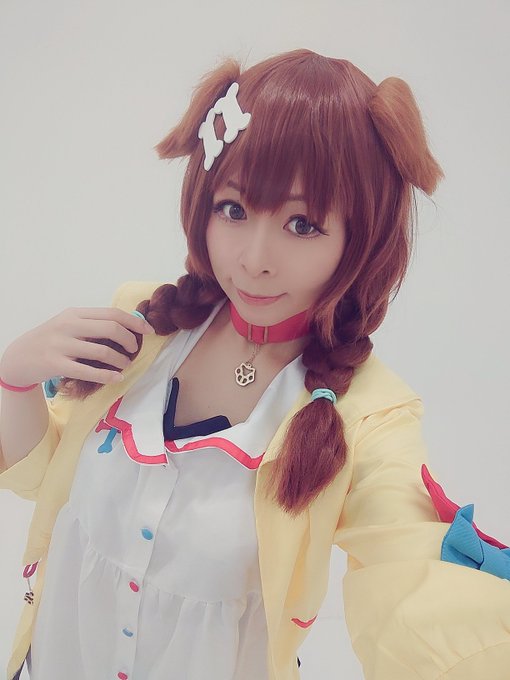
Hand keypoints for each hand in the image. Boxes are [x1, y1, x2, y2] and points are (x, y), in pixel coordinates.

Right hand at [0, 307, 154, 387]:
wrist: (19, 357)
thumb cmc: (50, 341)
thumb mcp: (68, 325)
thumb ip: (92, 324)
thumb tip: (128, 327)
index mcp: (75, 314)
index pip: (112, 313)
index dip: (134, 322)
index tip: (148, 331)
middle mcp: (69, 326)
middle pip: (111, 328)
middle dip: (129, 341)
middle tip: (133, 351)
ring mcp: (61, 345)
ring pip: (102, 351)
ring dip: (120, 360)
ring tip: (124, 365)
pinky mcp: (56, 365)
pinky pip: (88, 371)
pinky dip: (107, 375)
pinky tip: (117, 378)